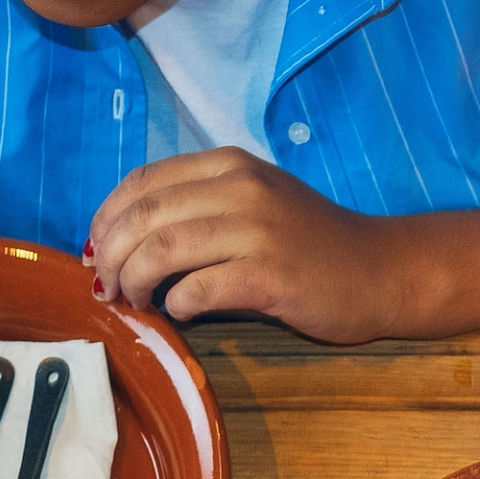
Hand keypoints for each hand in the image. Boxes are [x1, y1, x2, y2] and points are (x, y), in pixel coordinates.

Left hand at [87, 148, 417, 338]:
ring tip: (135, 301)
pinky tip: (181, 312)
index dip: (106, 218)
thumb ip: (198, 208)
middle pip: (144, 217)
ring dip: (136, 282)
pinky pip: (197, 290)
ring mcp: (257, 231)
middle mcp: (241, 189)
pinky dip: (177, 305)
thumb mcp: (254, 204)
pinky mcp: (269, 276)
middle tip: (108, 286)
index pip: (142, 182)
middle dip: (112, 256)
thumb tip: (123, 239)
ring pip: (162, 251)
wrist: (381, 271)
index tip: (99, 250)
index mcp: (229, 165)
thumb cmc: (311, 244)